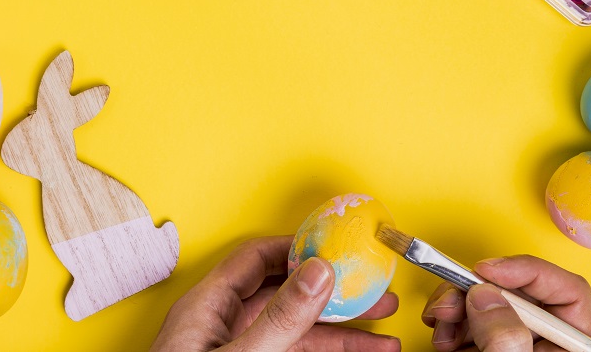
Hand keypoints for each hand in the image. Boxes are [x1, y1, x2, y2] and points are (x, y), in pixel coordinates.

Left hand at [151, 236, 399, 351]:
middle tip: (374, 295)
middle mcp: (220, 324)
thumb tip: (315, 273)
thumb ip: (279, 318)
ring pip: (294, 331)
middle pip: (284, 295)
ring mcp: (233, 350)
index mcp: (206, 305)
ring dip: (339, 333)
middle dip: (332, 295)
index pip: (255, 258)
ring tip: (383, 338)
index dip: (297, 249)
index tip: (337, 251)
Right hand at [421, 255, 590, 350]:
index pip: (566, 290)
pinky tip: (440, 332)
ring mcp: (511, 339)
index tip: (486, 270)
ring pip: (483, 299)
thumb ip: (505, 337)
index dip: (526, 270)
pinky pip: (464, 317)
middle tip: (451, 300)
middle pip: (515, 289)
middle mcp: (541, 338)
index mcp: (568, 345)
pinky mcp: (484, 342)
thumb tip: (484, 296)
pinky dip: (445, 320)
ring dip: (452, 305)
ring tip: (440, 322)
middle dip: (474, 290)